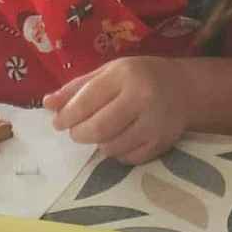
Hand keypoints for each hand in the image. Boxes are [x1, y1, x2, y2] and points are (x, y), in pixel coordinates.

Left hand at [45, 56, 189, 164]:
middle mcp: (142, 98)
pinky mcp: (161, 143)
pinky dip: (117, 153)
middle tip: (77, 132)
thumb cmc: (138, 77)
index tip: (58, 123)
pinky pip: (127, 158)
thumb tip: (47, 104)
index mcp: (124, 75)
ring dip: (98, 144)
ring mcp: (154, 124)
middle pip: (97, 129)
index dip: (66, 116)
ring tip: (101, 132)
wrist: (184, 88)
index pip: (86, 102)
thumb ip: (76, 88)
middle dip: (79, 134)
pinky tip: (120, 139)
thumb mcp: (107, 73)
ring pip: (111, 147)